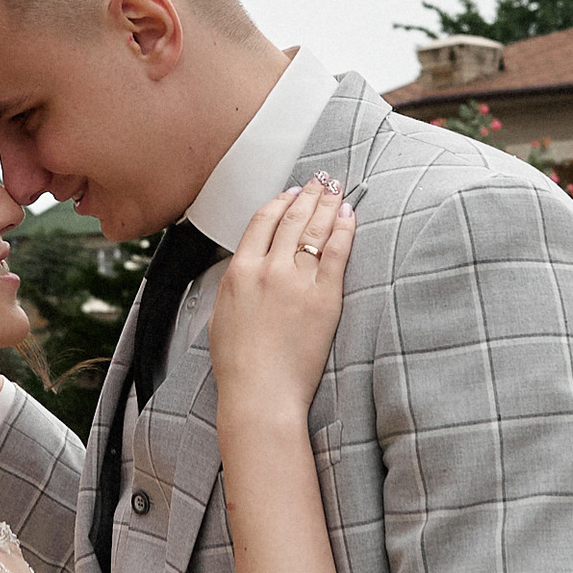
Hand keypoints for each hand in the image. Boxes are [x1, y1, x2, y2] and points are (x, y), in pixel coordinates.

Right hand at [209, 178, 355, 419]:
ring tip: (337, 190)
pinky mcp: (325, 298)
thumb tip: (248, 268)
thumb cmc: (240, 364)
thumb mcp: (222, 314)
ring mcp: (298, 282)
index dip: (279, 202)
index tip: (291, 193)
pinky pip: (338, 253)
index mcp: (240, 271)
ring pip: (315, 229)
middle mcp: (268, 269)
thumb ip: (236, 284)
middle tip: (321, 181)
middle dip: (309, 195)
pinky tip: (350, 216)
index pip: (262, 221)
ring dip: (328, 204)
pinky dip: (344, 230)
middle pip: (292, 218)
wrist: (261, 392)